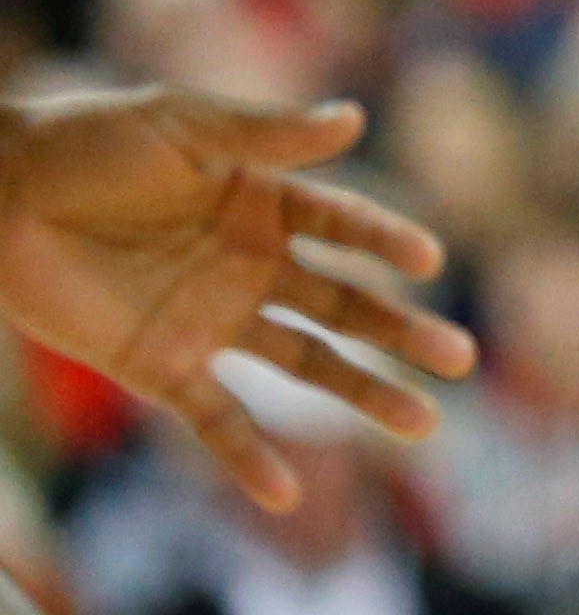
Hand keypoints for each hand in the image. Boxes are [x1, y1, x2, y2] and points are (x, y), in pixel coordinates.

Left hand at [0, 88, 475, 505]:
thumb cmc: (83, 144)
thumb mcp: (178, 127)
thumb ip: (264, 134)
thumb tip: (356, 120)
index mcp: (261, 201)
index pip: (344, 226)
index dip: (386, 241)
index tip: (428, 261)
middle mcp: (249, 265)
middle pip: (344, 304)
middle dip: (403, 333)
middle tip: (460, 358)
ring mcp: (210, 320)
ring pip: (305, 364)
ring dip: (363, 393)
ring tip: (423, 426)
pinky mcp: (161, 367)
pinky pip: (216, 419)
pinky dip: (249, 457)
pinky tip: (288, 494)